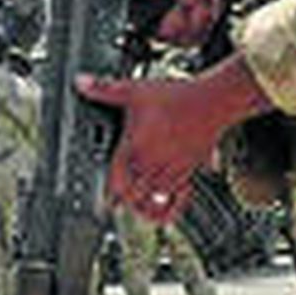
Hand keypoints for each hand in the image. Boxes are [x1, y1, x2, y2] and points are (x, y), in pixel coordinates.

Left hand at [77, 56, 270, 224]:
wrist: (214, 100)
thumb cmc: (177, 96)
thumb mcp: (134, 90)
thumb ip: (105, 89)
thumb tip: (81, 82)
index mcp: (137, 147)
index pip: (117, 179)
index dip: (110, 192)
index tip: (106, 200)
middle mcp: (154, 161)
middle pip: (136, 194)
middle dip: (127, 202)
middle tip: (119, 207)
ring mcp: (175, 167)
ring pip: (157, 198)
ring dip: (148, 207)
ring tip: (141, 211)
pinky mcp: (192, 167)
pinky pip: (181, 194)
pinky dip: (174, 205)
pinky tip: (172, 208)